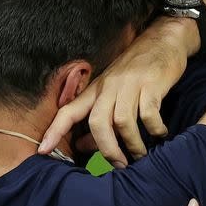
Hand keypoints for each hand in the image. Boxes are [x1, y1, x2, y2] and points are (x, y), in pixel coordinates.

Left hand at [40, 17, 195, 166]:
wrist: (162, 40)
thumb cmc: (134, 72)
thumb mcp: (112, 93)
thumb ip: (99, 121)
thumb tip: (82, 146)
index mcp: (94, 91)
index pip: (67, 111)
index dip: (54, 131)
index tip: (43, 151)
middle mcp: (108, 87)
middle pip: (97, 121)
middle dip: (106, 148)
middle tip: (118, 165)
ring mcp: (129, 85)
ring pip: (122, 121)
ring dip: (132, 144)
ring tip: (141, 155)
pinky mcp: (152, 84)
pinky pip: (149, 113)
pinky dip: (155, 129)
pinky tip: (160, 134)